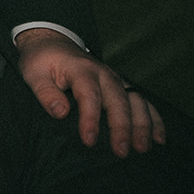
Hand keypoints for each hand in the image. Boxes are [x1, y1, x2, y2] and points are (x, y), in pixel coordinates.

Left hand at [15, 28, 165, 155]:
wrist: (53, 42)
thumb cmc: (41, 60)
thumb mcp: (33, 73)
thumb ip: (45, 92)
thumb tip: (61, 113)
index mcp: (80, 69)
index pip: (89, 95)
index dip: (90, 118)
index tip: (89, 140)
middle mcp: (103, 73)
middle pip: (118, 100)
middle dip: (122, 127)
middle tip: (121, 152)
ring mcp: (116, 79)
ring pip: (136, 101)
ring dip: (142, 125)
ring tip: (143, 148)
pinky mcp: (122, 86)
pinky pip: (143, 102)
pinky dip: (154, 119)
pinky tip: (159, 138)